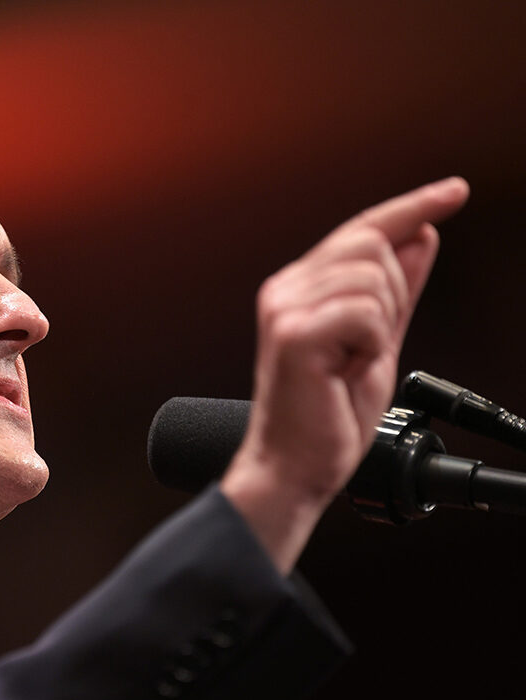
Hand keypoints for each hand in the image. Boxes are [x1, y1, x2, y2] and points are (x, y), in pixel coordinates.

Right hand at [221, 177, 469, 572]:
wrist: (295, 467)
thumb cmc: (326, 416)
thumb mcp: (377, 344)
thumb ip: (398, 291)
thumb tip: (421, 240)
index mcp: (300, 289)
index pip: (362, 230)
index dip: (412, 206)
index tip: (454, 192)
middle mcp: (286, 290)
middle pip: (371, 244)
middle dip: (394, 292)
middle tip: (370, 345)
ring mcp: (285, 309)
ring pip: (373, 278)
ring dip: (381, 326)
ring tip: (351, 363)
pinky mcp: (294, 334)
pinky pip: (365, 313)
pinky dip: (371, 346)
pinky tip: (345, 371)